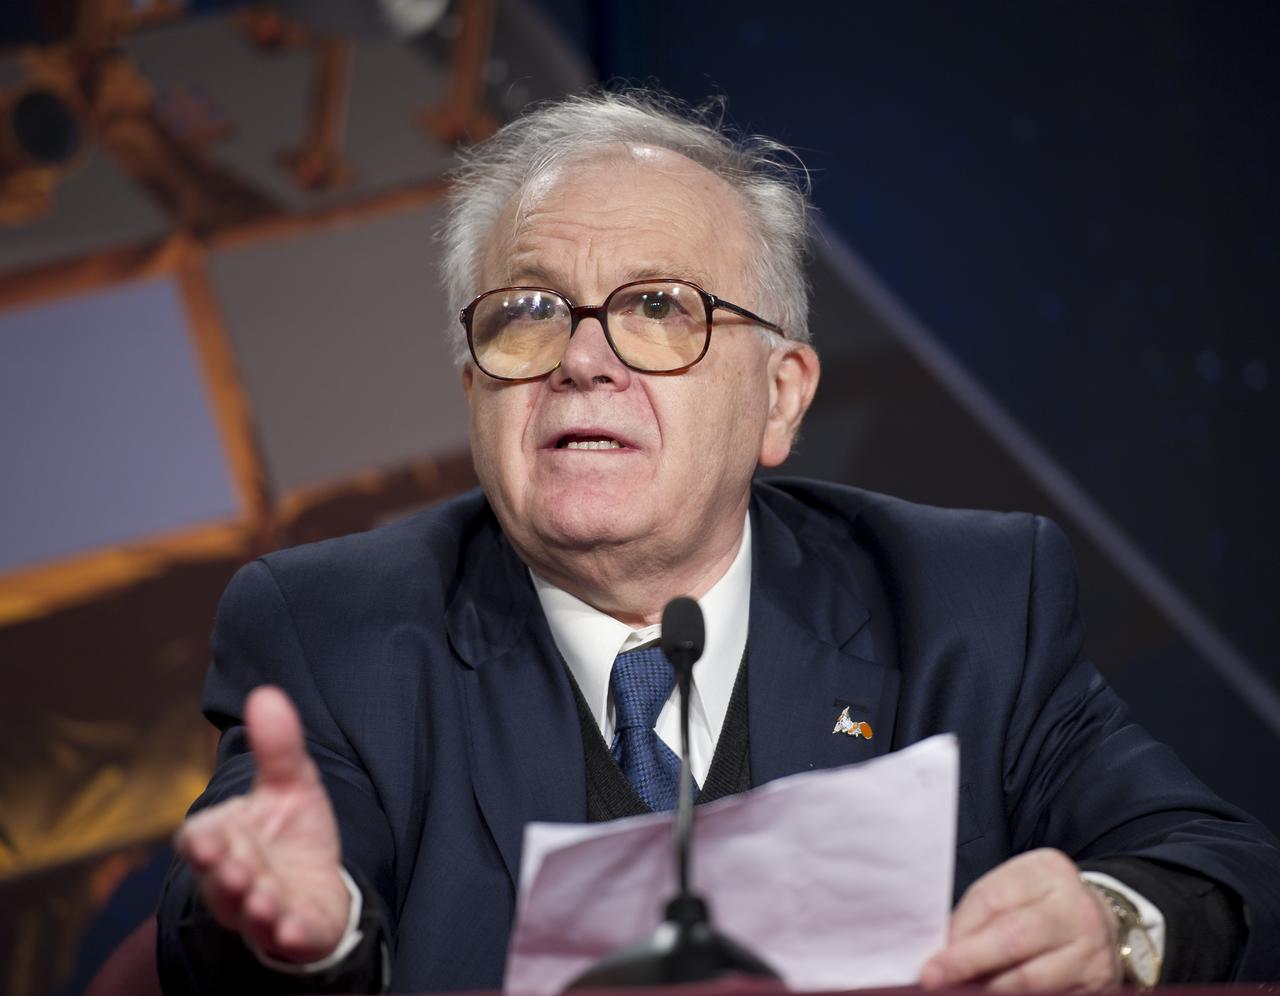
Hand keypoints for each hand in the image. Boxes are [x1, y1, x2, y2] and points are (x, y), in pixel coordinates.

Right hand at [175, 685, 349, 963]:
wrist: (317, 884)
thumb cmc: (289, 833)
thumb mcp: (290, 784)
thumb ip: (278, 747)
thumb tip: (265, 693)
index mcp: (224, 841)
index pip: (200, 841)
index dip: (203, 843)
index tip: (209, 840)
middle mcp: (233, 880)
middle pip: (220, 880)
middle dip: (227, 875)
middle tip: (237, 868)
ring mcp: (260, 910)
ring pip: (248, 913)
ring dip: (254, 906)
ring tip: (264, 899)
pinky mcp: (293, 932)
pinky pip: (286, 938)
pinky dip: (287, 933)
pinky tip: (293, 927)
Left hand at [921, 849, 1120, 990]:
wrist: (1110, 924)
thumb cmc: (1045, 905)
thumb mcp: (1019, 890)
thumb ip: (984, 913)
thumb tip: (944, 948)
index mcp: (1045, 872)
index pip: (991, 899)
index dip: (959, 929)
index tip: (933, 952)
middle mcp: (1073, 907)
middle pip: (1012, 937)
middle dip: (967, 961)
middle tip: (933, 977)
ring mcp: (1090, 948)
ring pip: (1031, 978)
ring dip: (989, 989)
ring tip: (960, 992)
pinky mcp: (1098, 983)